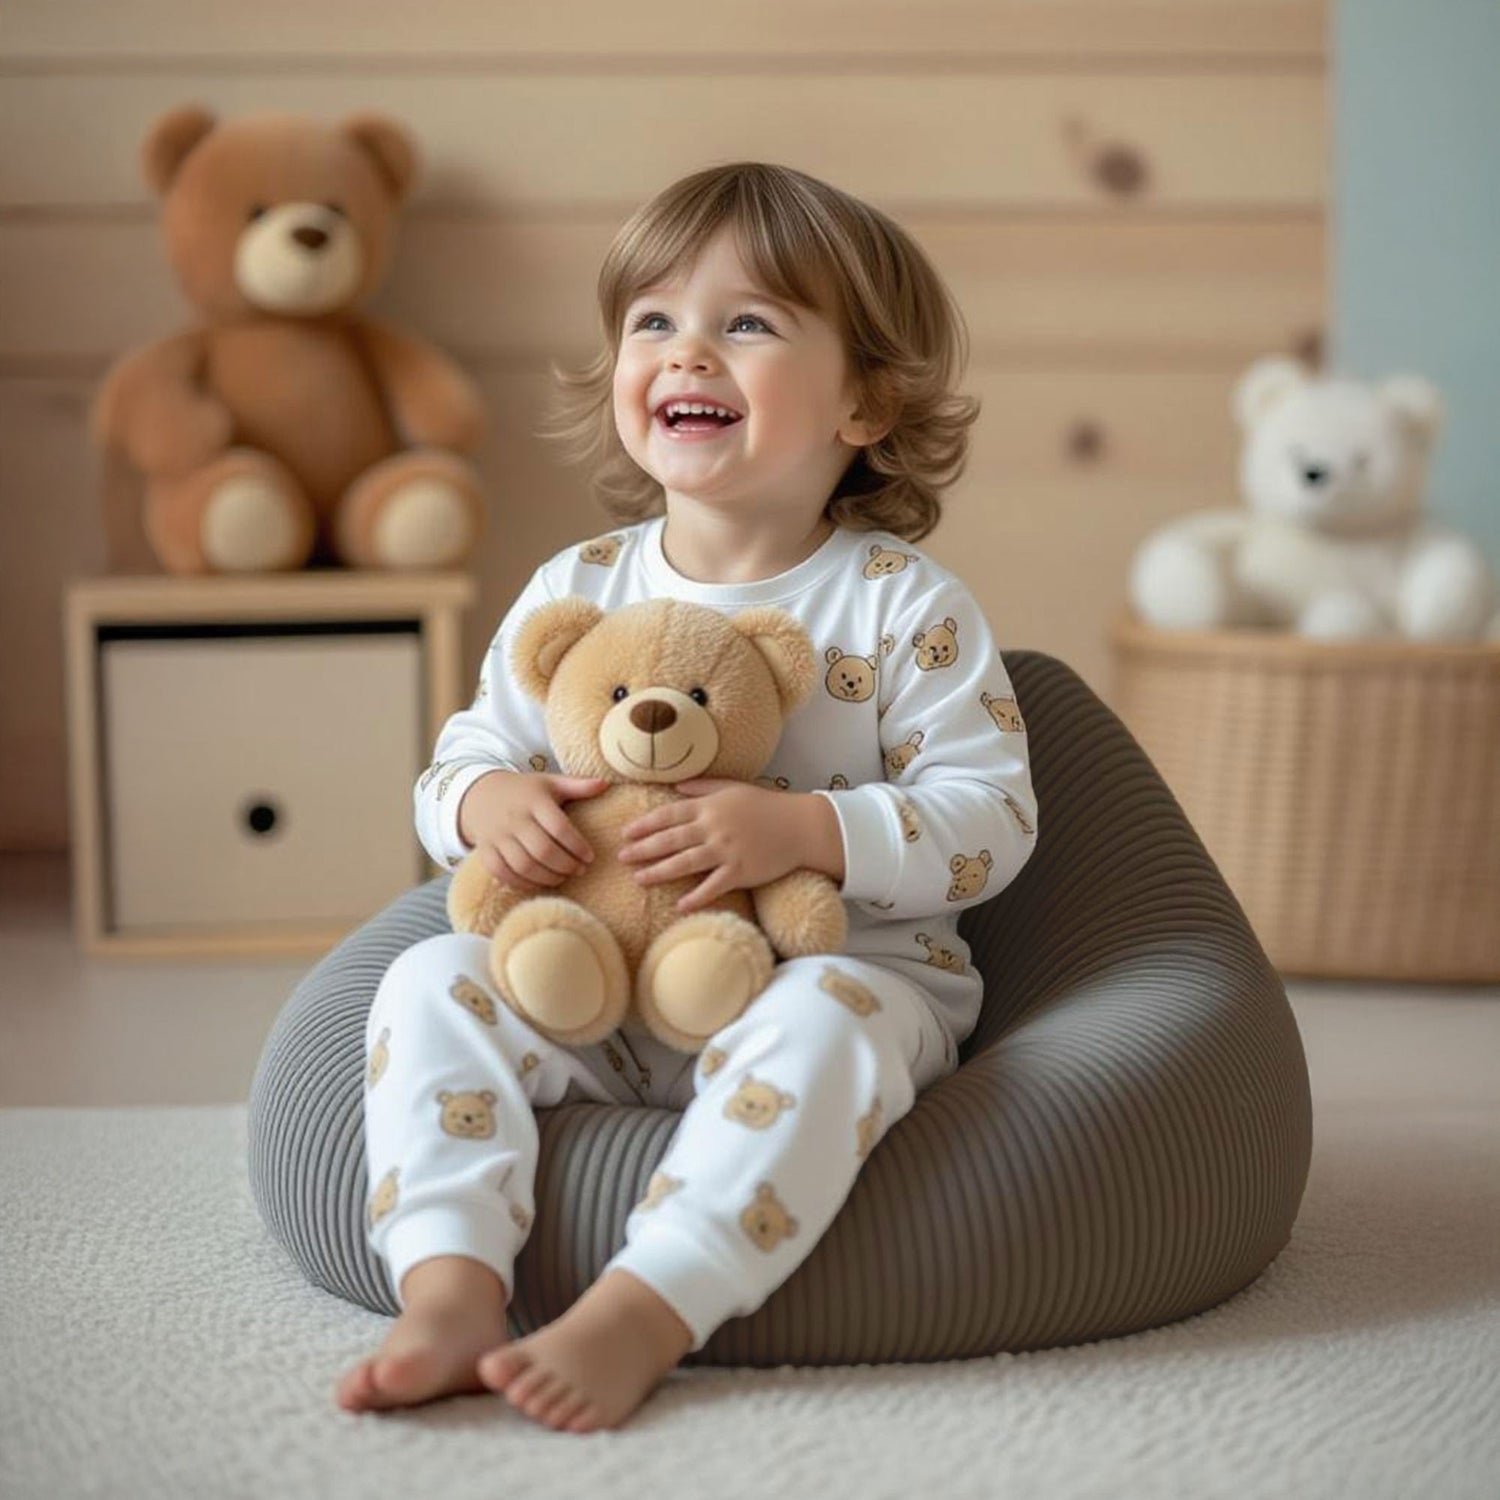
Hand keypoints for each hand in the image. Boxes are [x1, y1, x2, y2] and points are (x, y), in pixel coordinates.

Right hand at [457, 770, 609, 891]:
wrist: (480, 794)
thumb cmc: (525, 791)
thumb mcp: (549, 783)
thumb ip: (577, 785)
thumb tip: (606, 784)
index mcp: (534, 800)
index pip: (559, 828)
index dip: (577, 846)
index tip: (590, 857)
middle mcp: (514, 818)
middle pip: (543, 850)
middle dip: (566, 865)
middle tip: (580, 870)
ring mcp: (497, 836)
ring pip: (524, 866)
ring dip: (548, 877)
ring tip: (563, 877)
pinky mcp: (485, 851)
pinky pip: (504, 873)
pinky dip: (523, 883)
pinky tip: (540, 883)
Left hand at [618, 779, 842, 914]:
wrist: (800, 826)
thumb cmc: (767, 805)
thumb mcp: (733, 788)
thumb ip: (703, 786)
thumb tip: (675, 785)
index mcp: (710, 807)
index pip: (669, 815)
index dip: (645, 824)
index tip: (625, 833)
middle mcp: (714, 828)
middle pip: (670, 840)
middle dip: (643, 849)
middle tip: (621, 858)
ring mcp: (727, 851)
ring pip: (685, 863)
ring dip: (659, 872)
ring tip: (639, 880)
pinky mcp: (741, 871)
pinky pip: (713, 887)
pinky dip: (696, 897)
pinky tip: (679, 906)